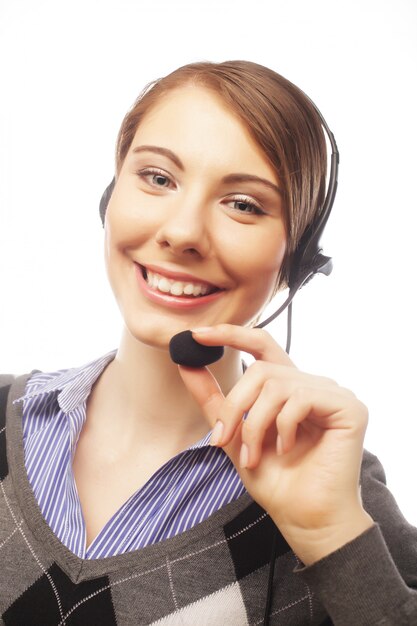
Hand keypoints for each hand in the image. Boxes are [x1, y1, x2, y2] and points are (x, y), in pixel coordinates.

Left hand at [178, 324, 373, 564]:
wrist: (303, 518)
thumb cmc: (275, 481)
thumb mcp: (234, 435)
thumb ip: (214, 400)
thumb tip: (185, 363)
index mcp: (287, 388)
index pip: (261, 345)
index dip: (231, 334)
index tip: (197, 335)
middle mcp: (310, 384)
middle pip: (261, 369)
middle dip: (234, 405)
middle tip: (222, 439)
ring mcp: (331, 393)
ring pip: (276, 384)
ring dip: (255, 424)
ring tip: (252, 456)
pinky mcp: (348, 407)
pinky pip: (301, 398)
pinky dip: (283, 428)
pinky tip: (286, 450)